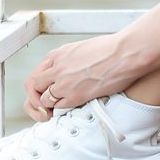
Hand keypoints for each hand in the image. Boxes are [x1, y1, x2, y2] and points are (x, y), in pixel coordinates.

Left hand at [23, 33, 140, 121]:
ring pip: (44, 99)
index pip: (36, 74)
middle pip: (34, 87)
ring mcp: (64, 82)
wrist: (125, 53)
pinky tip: (68, 108)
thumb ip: (68, 61)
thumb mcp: (80, 49)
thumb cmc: (110, 49)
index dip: (37, 87)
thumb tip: (67, 72)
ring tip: (57, 108)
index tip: (44, 94)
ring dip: (49, 105)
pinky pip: (57, 107)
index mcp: (57, 54)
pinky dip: (59, 110)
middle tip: (45, 106)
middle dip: (37, 98)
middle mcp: (57, 67)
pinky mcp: (75, 95)